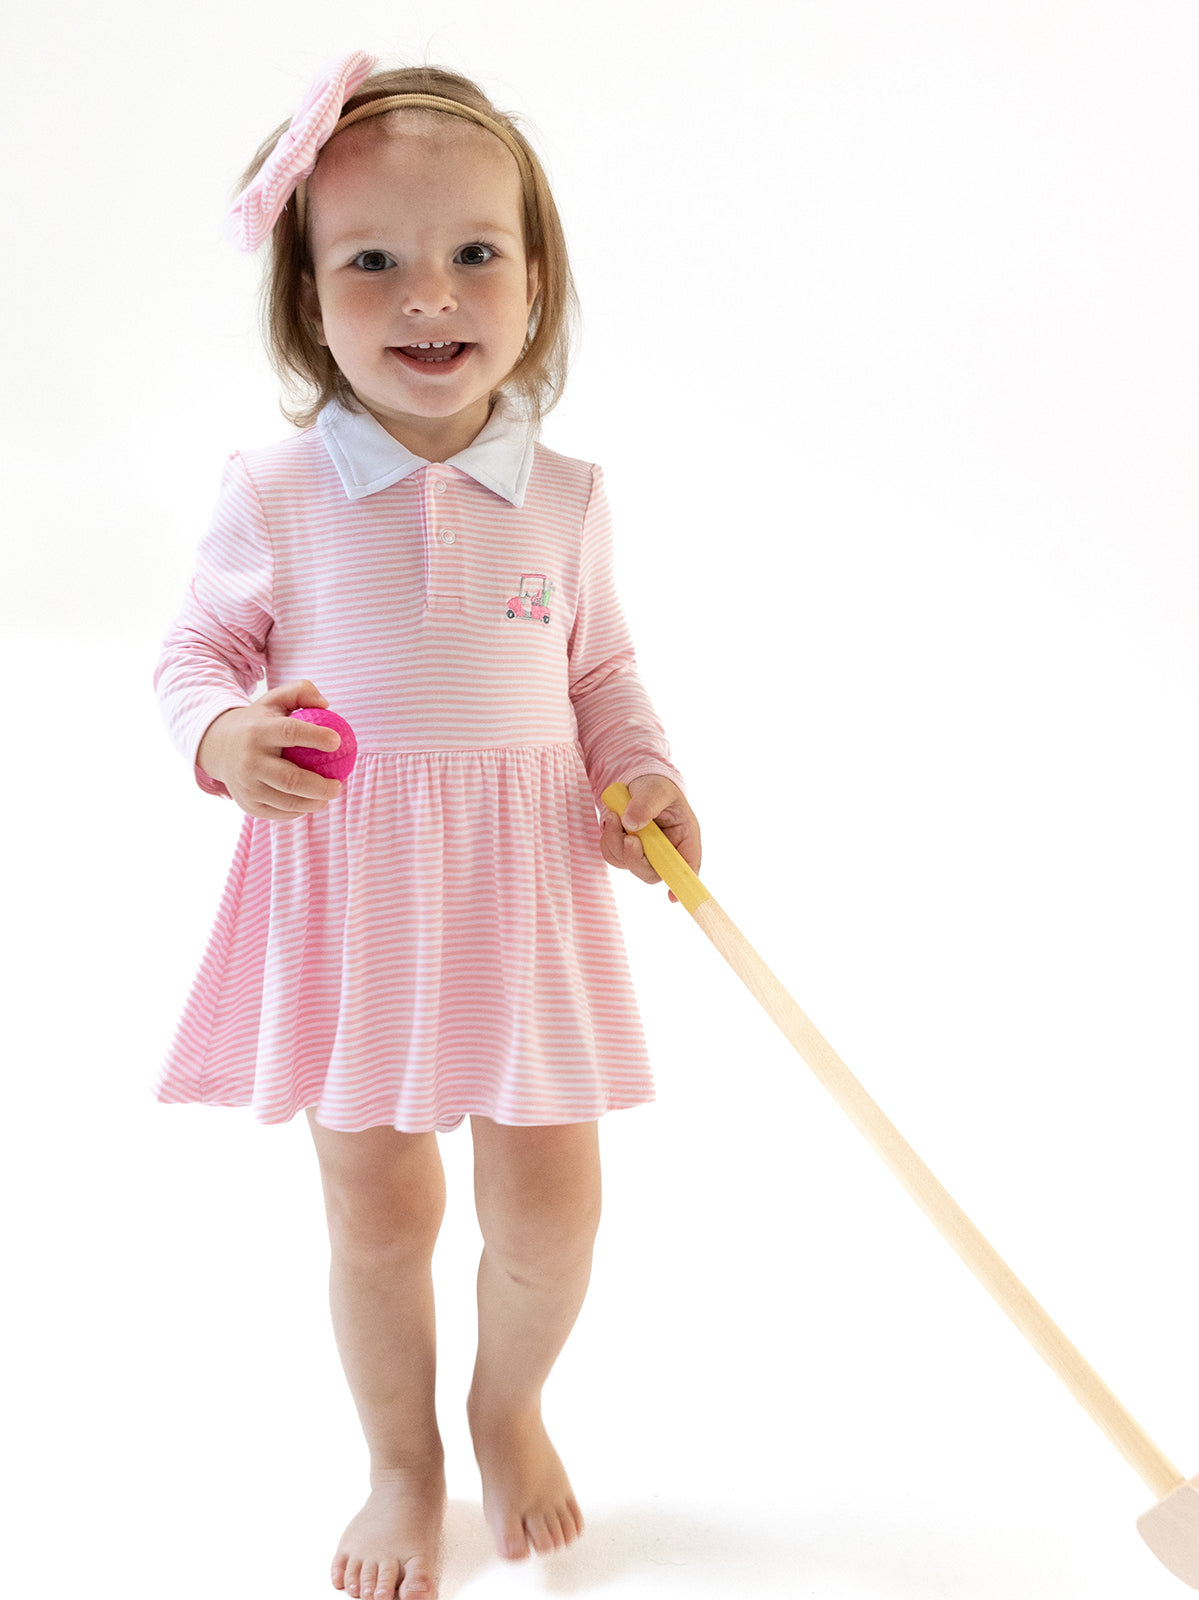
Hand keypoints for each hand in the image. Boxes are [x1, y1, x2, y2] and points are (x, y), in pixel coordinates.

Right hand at [197, 680, 344, 820]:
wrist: (220, 747)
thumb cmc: (260, 722)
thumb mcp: (275, 700)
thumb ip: (301, 691)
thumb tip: (326, 704)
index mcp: (257, 731)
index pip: (290, 732)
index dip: (316, 737)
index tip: (338, 742)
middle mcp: (249, 761)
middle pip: (290, 779)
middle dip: (321, 786)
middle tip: (339, 785)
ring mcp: (246, 786)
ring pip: (287, 802)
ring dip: (315, 803)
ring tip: (330, 795)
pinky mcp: (248, 805)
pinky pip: (280, 813)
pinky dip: (300, 810)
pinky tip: (312, 802)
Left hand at [601, 775, 700, 901]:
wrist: (639, 782)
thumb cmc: (656, 787)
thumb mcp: (656, 789)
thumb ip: (647, 804)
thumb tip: (631, 824)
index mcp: (684, 838)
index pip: (688, 866)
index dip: (681, 883)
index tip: (672, 897)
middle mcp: (666, 851)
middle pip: (652, 872)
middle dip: (636, 858)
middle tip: (628, 837)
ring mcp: (645, 853)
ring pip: (628, 863)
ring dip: (616, 842)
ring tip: (616, 814)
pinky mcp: (626, 851)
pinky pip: (613, 855)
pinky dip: (608, 839)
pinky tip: (612, 819)